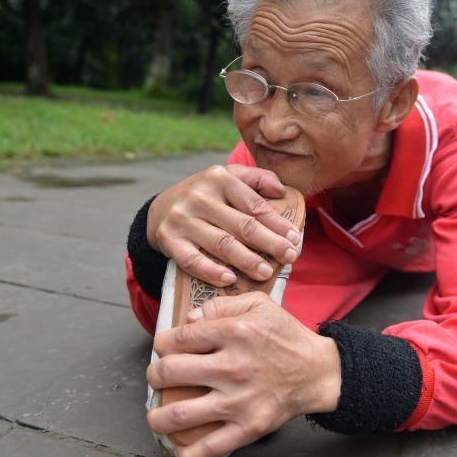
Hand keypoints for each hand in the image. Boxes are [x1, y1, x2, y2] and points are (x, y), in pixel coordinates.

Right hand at [147, 164, 300, 286]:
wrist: (162, 208)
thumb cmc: (207, 195)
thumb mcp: (229, 177)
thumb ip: (257, 179)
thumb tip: (281, 190)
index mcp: (219, 177)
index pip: (255, 204)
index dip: (277, 224)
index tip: (294, 239)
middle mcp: (199, 195)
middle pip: (242, 225)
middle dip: (270, 243)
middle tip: (290, 257)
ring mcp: (182, 218)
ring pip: (221, 244)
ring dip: (247, 260)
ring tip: (266, 272)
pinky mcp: (168, 239)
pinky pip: (192, 260)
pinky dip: (211, 271)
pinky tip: (230, 279)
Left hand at [147, 293, 341, 456]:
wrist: (319, 372)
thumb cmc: (287, 338)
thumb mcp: (259, 305)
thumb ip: (222, 305)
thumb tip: (190, 320)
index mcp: (235, 332)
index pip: (179, 338)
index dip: (163, 343)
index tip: (164, 348)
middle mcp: (234, 366)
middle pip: (170, 372)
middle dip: (155, 376)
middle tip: (158, 378)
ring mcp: (240, 400)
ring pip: (181, 413)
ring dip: (158, 417)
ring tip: (157, 416)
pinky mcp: (249, 426)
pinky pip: (211, 447)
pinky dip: (189, 453)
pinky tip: (181, 448)